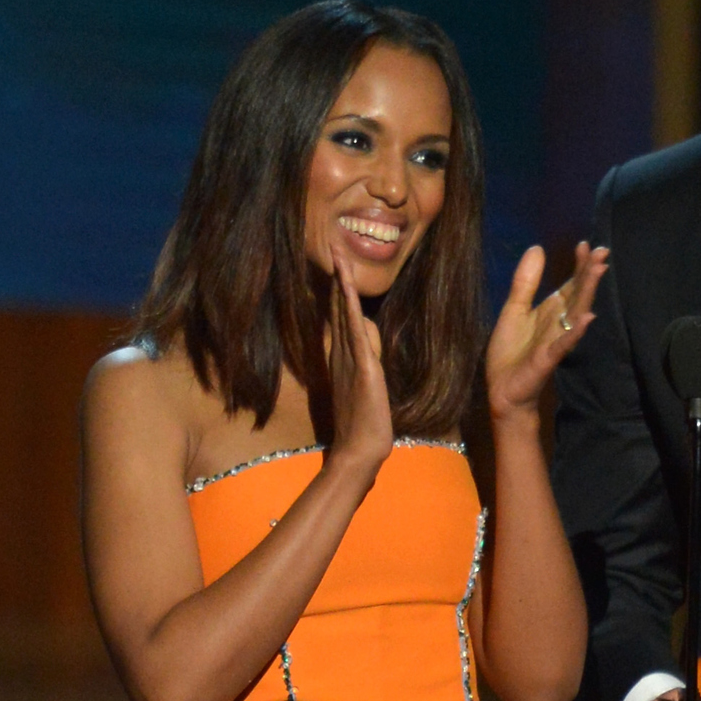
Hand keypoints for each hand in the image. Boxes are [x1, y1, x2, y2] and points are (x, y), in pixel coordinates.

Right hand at [325, 243, 392, 477]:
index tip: (337, 267)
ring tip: (339, 258)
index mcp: (344, 358)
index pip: (341, 317)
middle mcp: (343, 354)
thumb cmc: (363, 423)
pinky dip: (351, 311)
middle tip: (333, 250)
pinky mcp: (362, 369)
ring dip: (342, 287)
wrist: (360, 450)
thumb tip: (367, 335)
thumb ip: (366, 358)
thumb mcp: (366, 383)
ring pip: (345, 315)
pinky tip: (348, 292)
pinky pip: (356, 333)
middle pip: (339, 309)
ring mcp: (350, 360)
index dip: (338, 292)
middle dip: (337, 280)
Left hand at [486, 242, 608, 422]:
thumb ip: (525, 282)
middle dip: (590, 273)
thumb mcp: (514, 309)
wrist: (502, 390)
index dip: (578, 265)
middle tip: (602, 251)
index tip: (585, 244)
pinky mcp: (548, 358)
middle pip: (579, 294)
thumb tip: (537, 248)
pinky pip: (565, 343)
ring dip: (588, 292)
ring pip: (577, 313)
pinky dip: (577, 330)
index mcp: (552, 310)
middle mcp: (559, 322)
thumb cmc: (510, 352)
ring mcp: (557, 340)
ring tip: (598, 271)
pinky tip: (587, 317)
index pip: (570, 284)